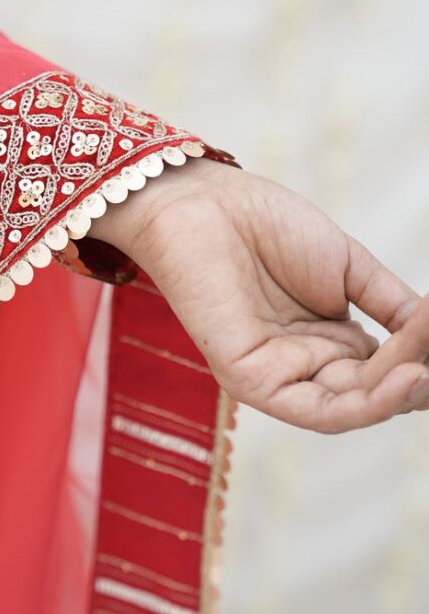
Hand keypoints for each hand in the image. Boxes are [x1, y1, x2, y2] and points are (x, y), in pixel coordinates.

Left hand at [90, 157, 428, 431]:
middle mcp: (306, 365)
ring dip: (399, 391)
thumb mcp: (348, 268)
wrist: (207, 203)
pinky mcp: (250, 382)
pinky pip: (317, 409)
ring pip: (352, 407)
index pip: (388, 369)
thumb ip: (391, 305)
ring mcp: (278, 376)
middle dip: (416, 373)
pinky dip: (366, 403)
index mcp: (329, 340)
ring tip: (427, 371)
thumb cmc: (269, 226)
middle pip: (375, 392)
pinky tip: (404, 375)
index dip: (421, 360)